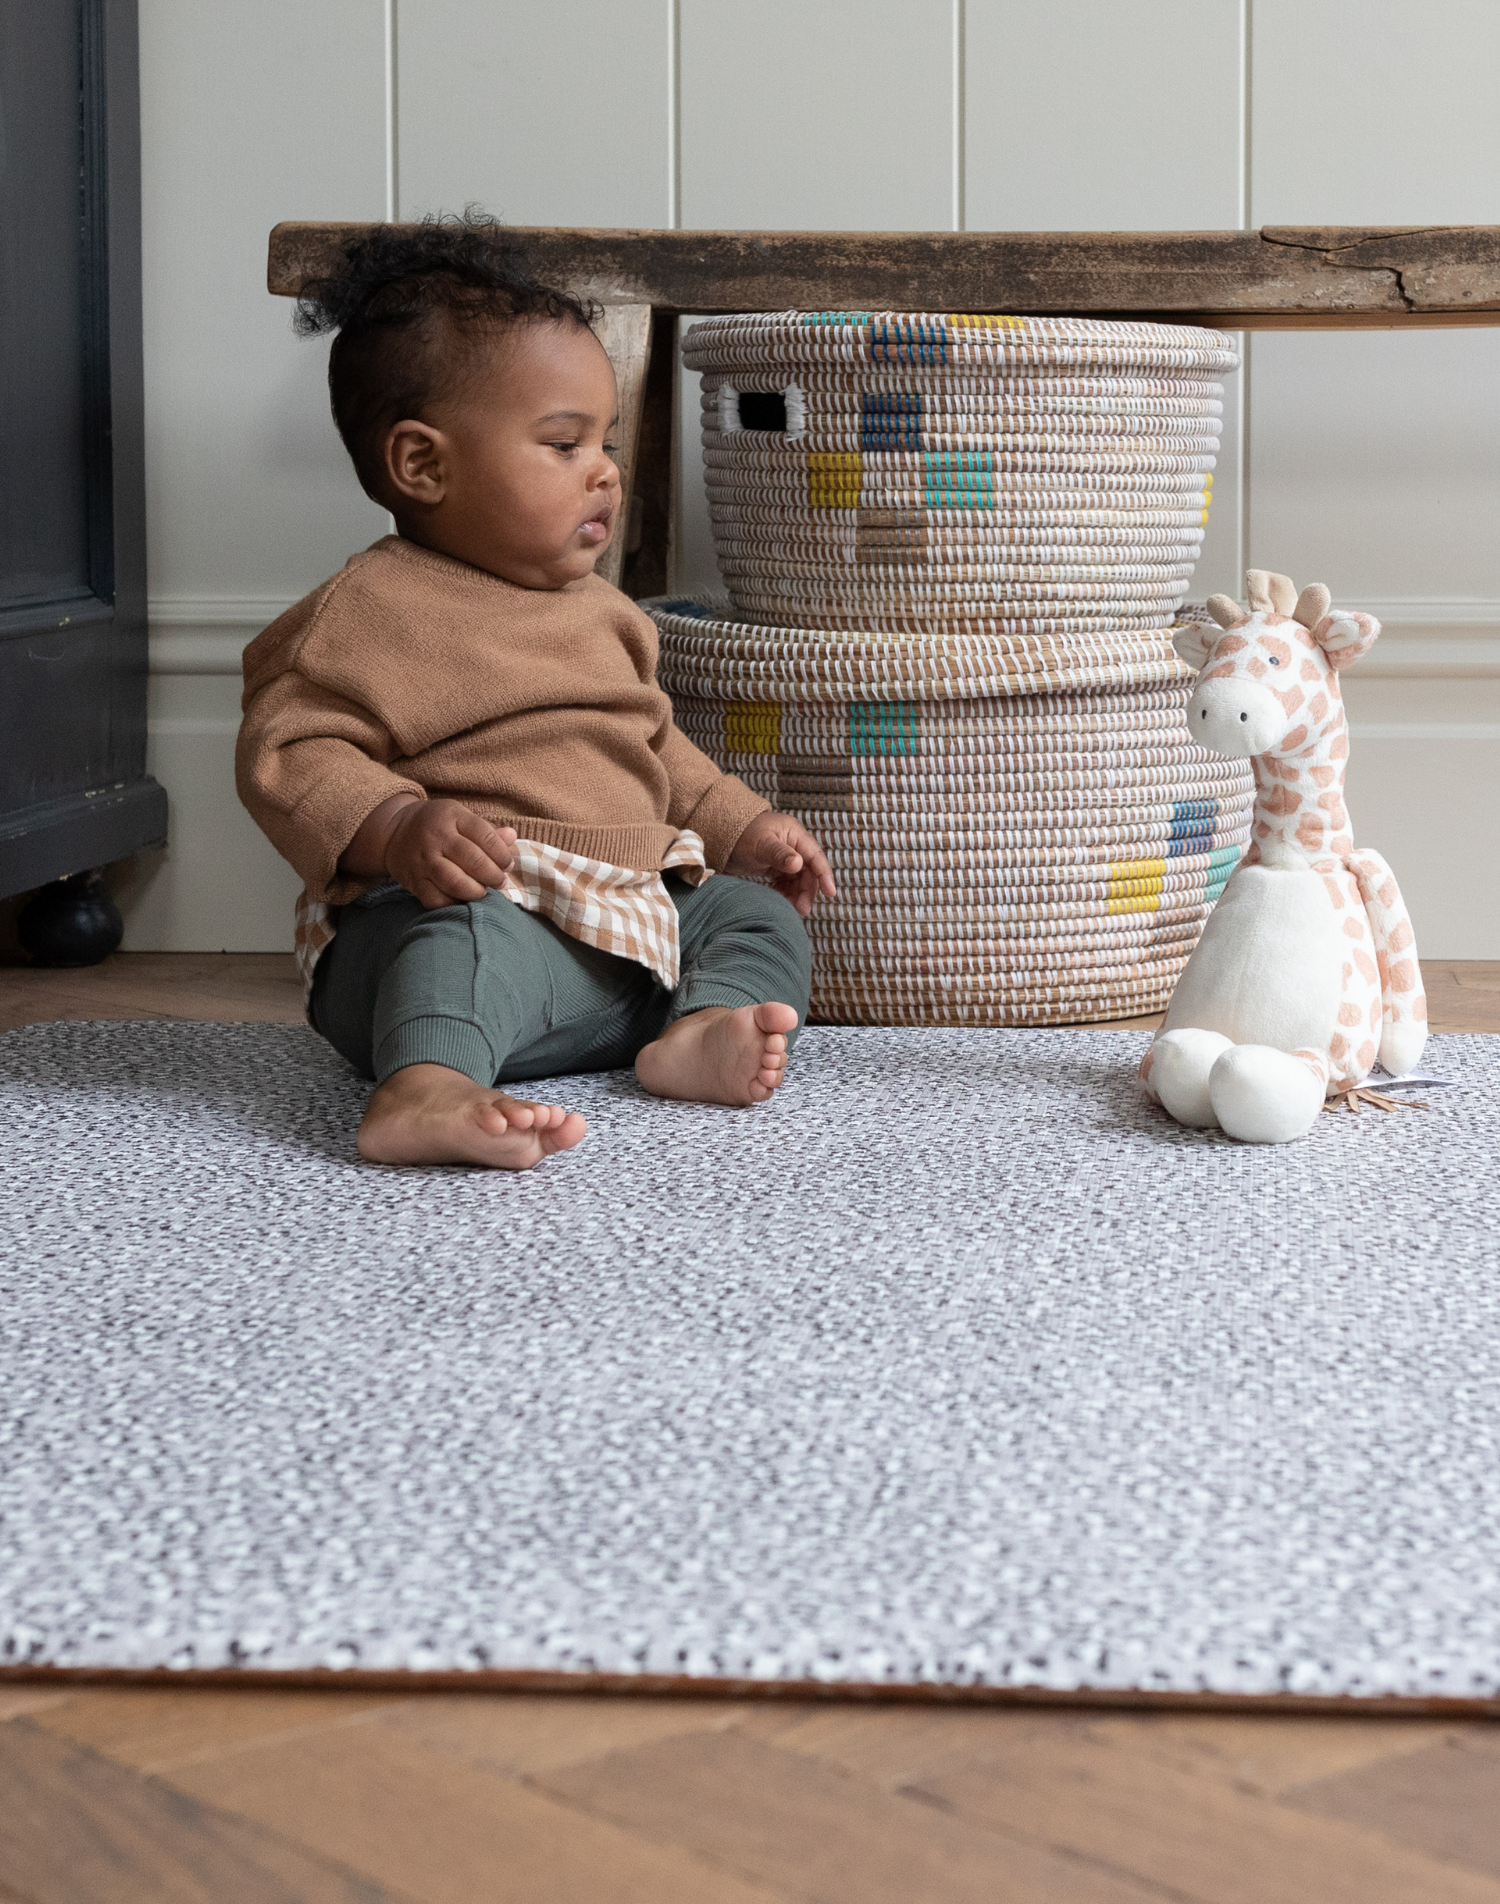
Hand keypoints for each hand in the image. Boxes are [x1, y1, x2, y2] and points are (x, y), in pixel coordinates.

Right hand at [343, 795, 516, 907]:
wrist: (394, 833)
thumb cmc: (437, 826)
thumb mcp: (460, 818)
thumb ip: (487, 830)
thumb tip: (512, 837)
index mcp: (451, 816)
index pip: (484, 835)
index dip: (502, 853)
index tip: (508, 865)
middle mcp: (436, 837)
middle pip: (472, 859)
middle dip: (492, 875)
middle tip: (499, 882)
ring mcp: (423, 860)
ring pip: (454, 881)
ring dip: (475, 891)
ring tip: (483, 892)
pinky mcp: (414, 881)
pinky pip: (435, 899)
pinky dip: (453, 904)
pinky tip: (462, 901)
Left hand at [725, 810, 836, 917]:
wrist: (720, 835)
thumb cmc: (741, 834)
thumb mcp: (761, 844)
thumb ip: (779, 854)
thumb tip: (798, 864)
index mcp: (794, 834)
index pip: (815, 857)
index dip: (824, 875)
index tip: (830, 893)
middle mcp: (793, 846)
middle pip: (808, 872)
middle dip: (807, 891)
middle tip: (802, 909)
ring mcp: (784, 858)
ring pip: (798, 880)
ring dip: (797, 895)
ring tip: (792, 909)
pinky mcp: (775, 868)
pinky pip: (786, 884)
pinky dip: (786, 894)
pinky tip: (781, 901)